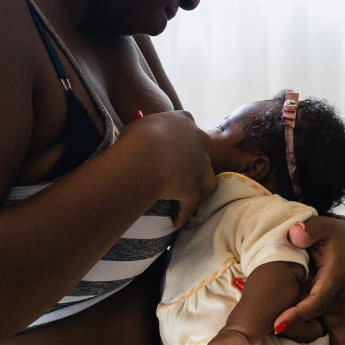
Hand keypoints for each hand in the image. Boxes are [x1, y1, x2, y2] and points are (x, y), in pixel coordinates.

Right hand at [125, 111, 216, 229]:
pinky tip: (177, 223)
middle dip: (194, 164)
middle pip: (201, 154)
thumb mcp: (140, 125)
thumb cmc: (136, 136)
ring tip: (192, 201)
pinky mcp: (194, 187)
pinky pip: (191, 204)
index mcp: (184, 121)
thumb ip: (147, 129)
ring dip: (201, 191)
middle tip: (182, 175)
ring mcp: (200, 165)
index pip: (188, 129)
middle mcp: (198, 141)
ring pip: (208, 181)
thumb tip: (140, 131)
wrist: (143, 155)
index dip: (180, 139)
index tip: (173, 147)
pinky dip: (184, 214)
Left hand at [273, 216, 344, 344]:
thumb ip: (308, 230)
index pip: (315, 301)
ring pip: (335, 335)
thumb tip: (296, 234)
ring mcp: (341, 307)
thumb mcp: (321, 226)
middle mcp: (340, 297)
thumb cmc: (332, 234)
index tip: (277, 323)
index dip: (297, 314)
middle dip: (301, 333)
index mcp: (335, 278)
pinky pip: (340, 338)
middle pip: (321, 321)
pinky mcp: (339, 312)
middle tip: (277, 344)